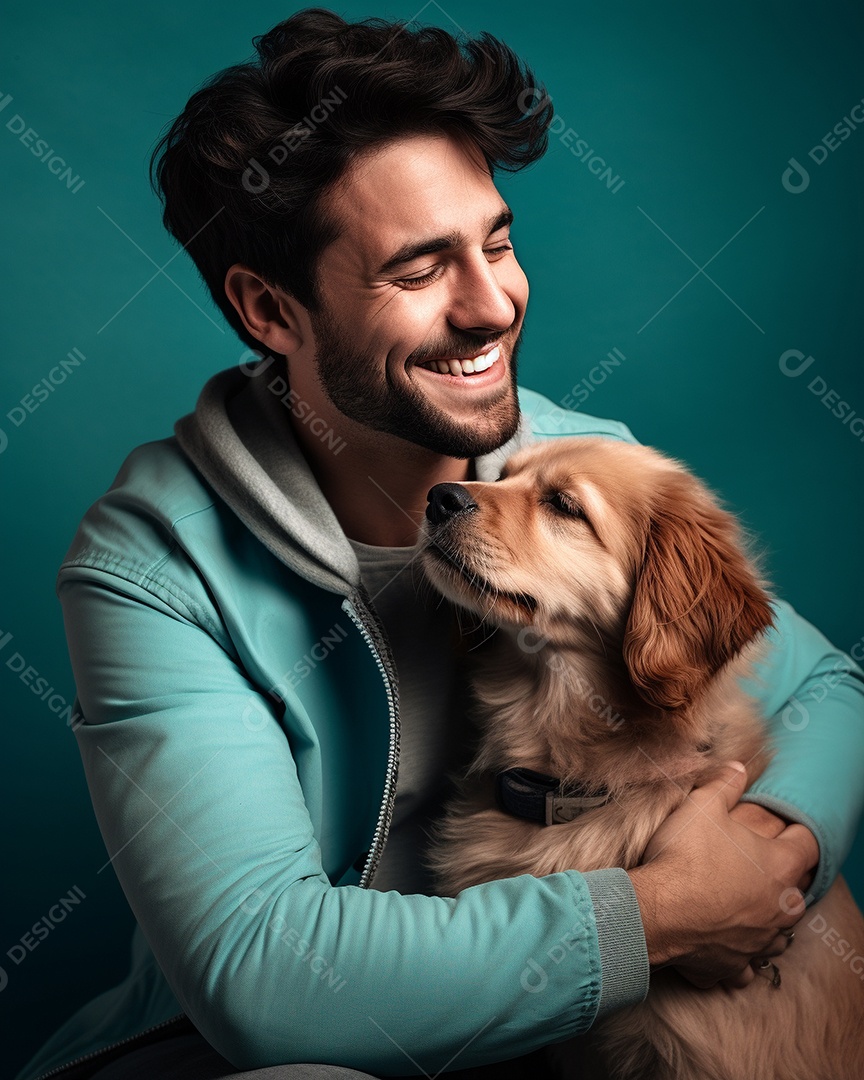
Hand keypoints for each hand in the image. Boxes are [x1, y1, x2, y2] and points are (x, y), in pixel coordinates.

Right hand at [626, 763, 811, 988]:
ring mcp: (760, 941)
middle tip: (760, 863)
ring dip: (768, 919)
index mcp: (780, 866)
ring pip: (780, 933)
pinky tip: (725, 944)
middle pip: (798, 891)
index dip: (797, 831)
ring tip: (748, 906)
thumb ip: (725, 784)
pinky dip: (739, 956)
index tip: (786, 827)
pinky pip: (746, 965)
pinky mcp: (734, 966)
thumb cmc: (684, 857)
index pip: (807, 844)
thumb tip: (738, 768)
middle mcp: (780, 908)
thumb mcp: (702, 805)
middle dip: (784, 877)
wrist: (656, 912)